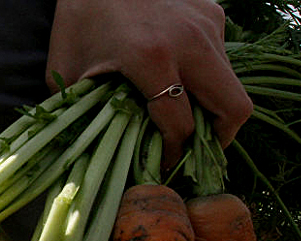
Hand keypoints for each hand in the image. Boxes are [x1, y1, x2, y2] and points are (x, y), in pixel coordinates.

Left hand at [46, 0, 252, 167]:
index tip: (164, 165)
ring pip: (230, 84)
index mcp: (151, 58)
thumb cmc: (78, 21)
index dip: (175, 154)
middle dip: (218, 139)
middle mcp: (190, 41)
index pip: (182, 124)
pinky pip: (221, 60)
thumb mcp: (67, 71)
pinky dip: (206, 79)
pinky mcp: (213, 14)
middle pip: (233, 107)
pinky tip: (178, 82)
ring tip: (185, 121)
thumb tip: (89, 151)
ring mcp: (207, 25)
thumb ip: (79, 112)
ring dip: (212, 108)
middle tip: (195, 152)